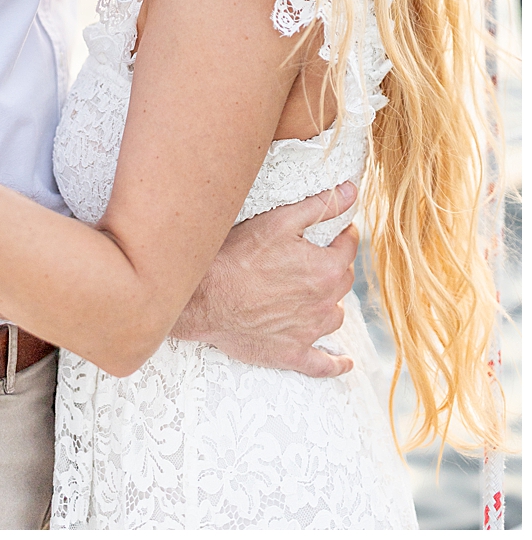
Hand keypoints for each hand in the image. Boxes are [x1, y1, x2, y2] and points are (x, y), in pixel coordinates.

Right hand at [173, 181, 358, 377]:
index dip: (340, 236)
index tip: (333, 232)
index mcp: (326, 268)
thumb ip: (318, 206)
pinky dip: (335, 363)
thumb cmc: (235, 257)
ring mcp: (310, 331)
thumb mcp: (276, 222)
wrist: (203, 299)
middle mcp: (325, 302)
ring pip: (334, 315)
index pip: (348, 248)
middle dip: (332, 267)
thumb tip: (353, 192)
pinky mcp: (293, 354)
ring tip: (307, 294)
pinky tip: (343, 362)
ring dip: (327, 304)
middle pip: (342, 281)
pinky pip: (325, 364)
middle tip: (309, 258)